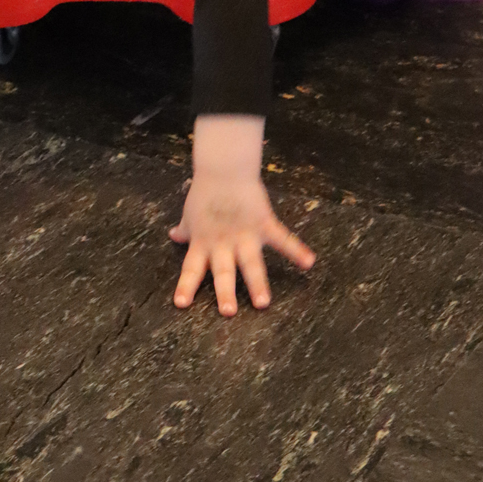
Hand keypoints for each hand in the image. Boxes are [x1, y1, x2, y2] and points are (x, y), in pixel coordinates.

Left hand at [168, 115, 314, 315]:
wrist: (223, 168)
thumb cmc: (205, 192)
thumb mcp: (191, 213)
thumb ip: (186, 229)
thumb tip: (174, 236)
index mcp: (204, 242)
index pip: (192, 269)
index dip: (186, 286)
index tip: (181, 305)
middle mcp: (223, 243)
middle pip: (223, 271)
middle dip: (225, 292)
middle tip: (228, 312)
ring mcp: (244, 234)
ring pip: (250, 263)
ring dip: (256, 283)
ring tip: (263, 302)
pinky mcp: (263, 223)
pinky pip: (281, 238)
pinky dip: (296, 249)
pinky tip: (308, 262)